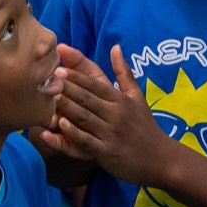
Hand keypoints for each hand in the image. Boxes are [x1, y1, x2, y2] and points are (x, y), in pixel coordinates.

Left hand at [40, 44, 169, 186]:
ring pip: (84, 117)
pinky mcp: (107, 152)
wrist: (161, 159)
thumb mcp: (137, 97)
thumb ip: (124, 73)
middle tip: (46, 80)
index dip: (76, 76)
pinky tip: (59, 125)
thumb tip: (115, 47)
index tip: (58, 68)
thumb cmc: (145, 126)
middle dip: (65, 88)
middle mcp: (116, 114)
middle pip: (86, 98)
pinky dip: (72, 133)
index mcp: (121, 100)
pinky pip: (86, 141)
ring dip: (65, 107)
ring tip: (47, 98)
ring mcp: (111, 133)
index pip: (95, 84)